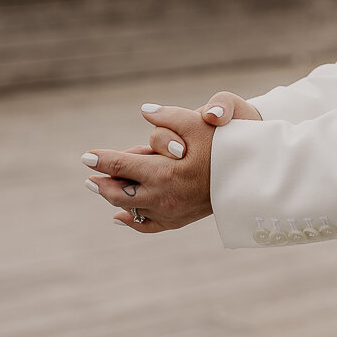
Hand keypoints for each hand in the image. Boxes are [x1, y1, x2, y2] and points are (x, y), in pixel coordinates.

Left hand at [80, 91, 260, 233]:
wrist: (251, 175)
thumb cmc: (226, 145)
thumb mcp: (198, 123)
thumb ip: (168, 116)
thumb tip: (143, 111)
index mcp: (163, 173)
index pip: (121, 165)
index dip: (101, 159)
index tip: (85, 156)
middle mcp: (162, 197)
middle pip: (119, 192)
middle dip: (102, 182)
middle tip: (89, 177)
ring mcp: (170, 213)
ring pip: (130, 209)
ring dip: (114, 198)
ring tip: (102, 188)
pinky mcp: (179, 221)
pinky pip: (148, 226)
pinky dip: (132, 220)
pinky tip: (120, 216)